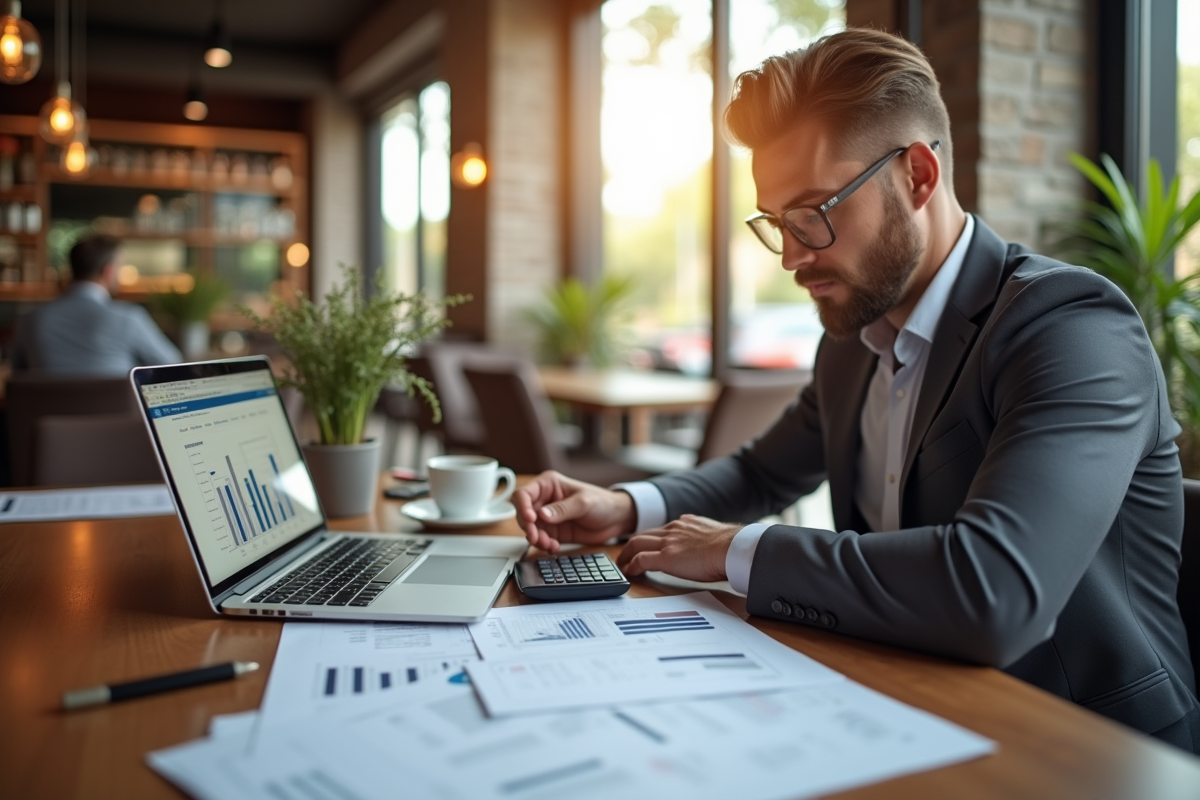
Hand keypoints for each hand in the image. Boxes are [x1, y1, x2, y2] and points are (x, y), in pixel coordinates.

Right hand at [513, 471, 636, 552]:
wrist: (616, 519)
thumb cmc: (602, 502)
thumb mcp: (583, 503)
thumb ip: (562, 509)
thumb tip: (542, 515)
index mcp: (548, 484)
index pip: (524, 494)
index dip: (522, 507)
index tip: (531, 519)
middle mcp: (544, 500)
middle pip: (523, 513)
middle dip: (528, 528)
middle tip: (536, 538)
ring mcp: (547, 517)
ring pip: (530, 529)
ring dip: (536, 539)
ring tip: (548, 545)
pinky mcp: (552, 531)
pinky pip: (540, 539)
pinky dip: (544, 545)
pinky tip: (553, 547)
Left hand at [616, 515, 739, 581]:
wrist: (732, 547)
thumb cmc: (730, 546)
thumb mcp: (714, 534)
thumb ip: (703, 536)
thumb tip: (707, 544)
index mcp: (684, 524)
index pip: (659, 530)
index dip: (649, 539)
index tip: (645, 546)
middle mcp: (673, 529)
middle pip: (642, 535)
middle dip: (631, 546)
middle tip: (625, 556)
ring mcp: (668, 542)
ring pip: (636, 544)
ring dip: (626, 555)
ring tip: (622, 566)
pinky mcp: (666, 557)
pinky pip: (640, 560)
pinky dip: (631, 566)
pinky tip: (629, 573)